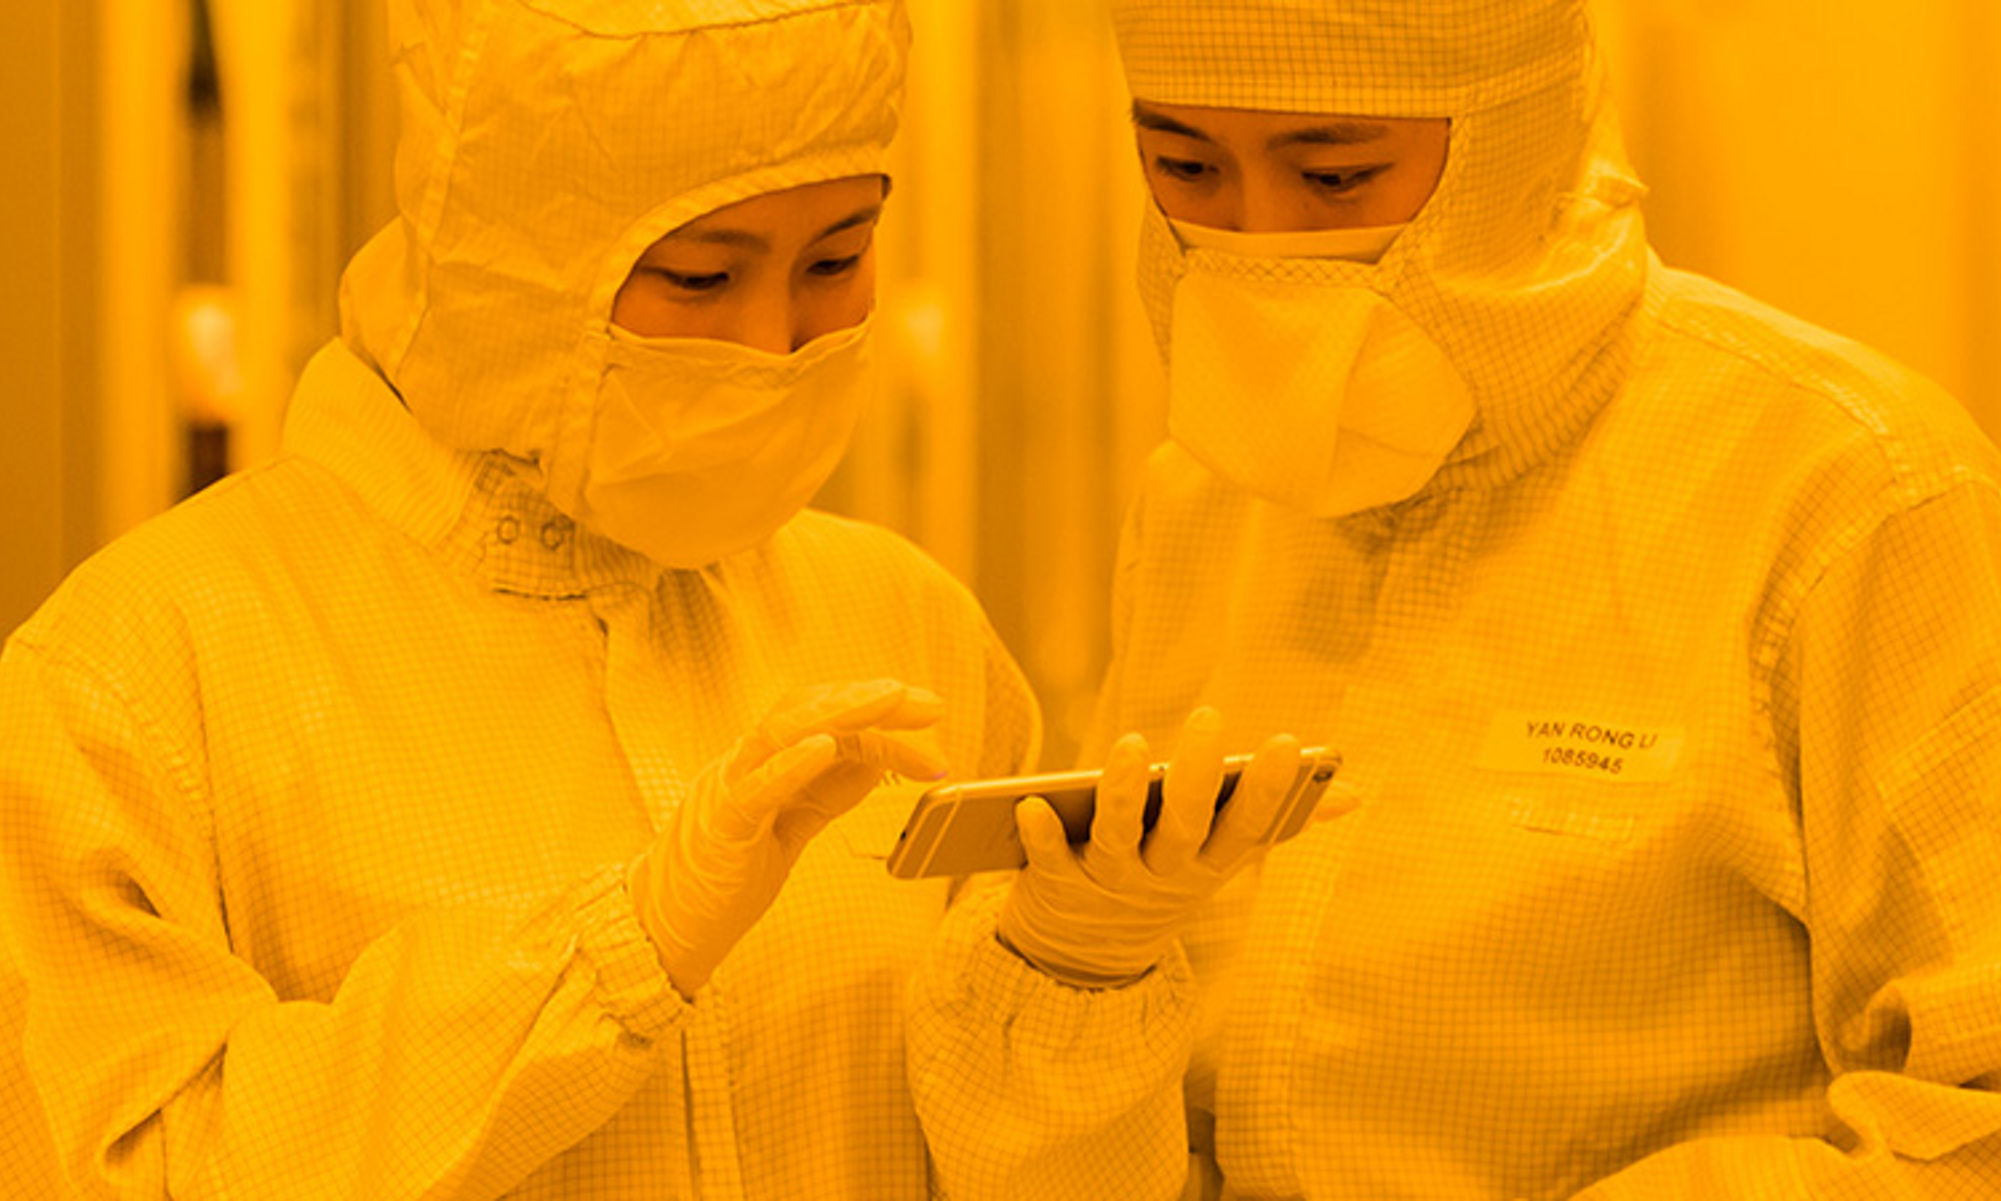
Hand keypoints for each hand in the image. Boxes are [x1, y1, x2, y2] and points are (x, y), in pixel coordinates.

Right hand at [630, 678, 947, 997]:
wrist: (665, 927)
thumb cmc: (726, 876)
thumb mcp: (792, 825)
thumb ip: (826, 792)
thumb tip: (877, 762)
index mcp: (764, 761)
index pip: (828, 722)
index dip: (881, 719)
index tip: (931, 720)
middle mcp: (745, 763)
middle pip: (809, 711)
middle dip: (871, 701)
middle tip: (928, 702)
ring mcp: (728, 789)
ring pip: (780, 731)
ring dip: (841, 711)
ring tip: (889, 698)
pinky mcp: (720, 826)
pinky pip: (753, 787)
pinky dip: (789, 764)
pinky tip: (826, 747)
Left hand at [998, 707, 1302, 987]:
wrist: (1087, 957)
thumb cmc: (1164, 879)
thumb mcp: (1220, 858)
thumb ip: (1277, 820)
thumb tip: (1352, 792)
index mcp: (1209, 863)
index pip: (1249, 827)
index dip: (1270, 790)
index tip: (1290, 743)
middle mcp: (1165, 875)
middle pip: (1187, 828)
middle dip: (1200, 777)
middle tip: (1209, 720)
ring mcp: (1112, 883)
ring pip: (1122, 838)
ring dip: (1125, 792)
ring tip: (1131, 745)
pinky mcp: (1058, 888)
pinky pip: (1051, 861)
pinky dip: (1042, 836)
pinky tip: (1030, 804)